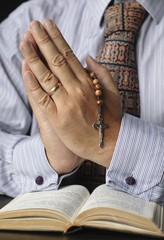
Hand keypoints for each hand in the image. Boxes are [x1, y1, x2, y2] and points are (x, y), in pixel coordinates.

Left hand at [20, 19, 121, 167]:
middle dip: (43, 41)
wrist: (108, 144)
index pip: (69, 55)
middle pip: (56, 61)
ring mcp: (66, 104)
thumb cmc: (111, 118)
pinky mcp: (58, 119)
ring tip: (24, 42)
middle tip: (33, 25)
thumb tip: (88, 56)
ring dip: (33, 58)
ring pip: (47, 77)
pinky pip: (42, 99)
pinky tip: (26, 71)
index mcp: (88, 83)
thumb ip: (101, 72)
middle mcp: (76, 90)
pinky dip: (33, 84)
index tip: (48, 26)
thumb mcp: (112, 92)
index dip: (57, 38)